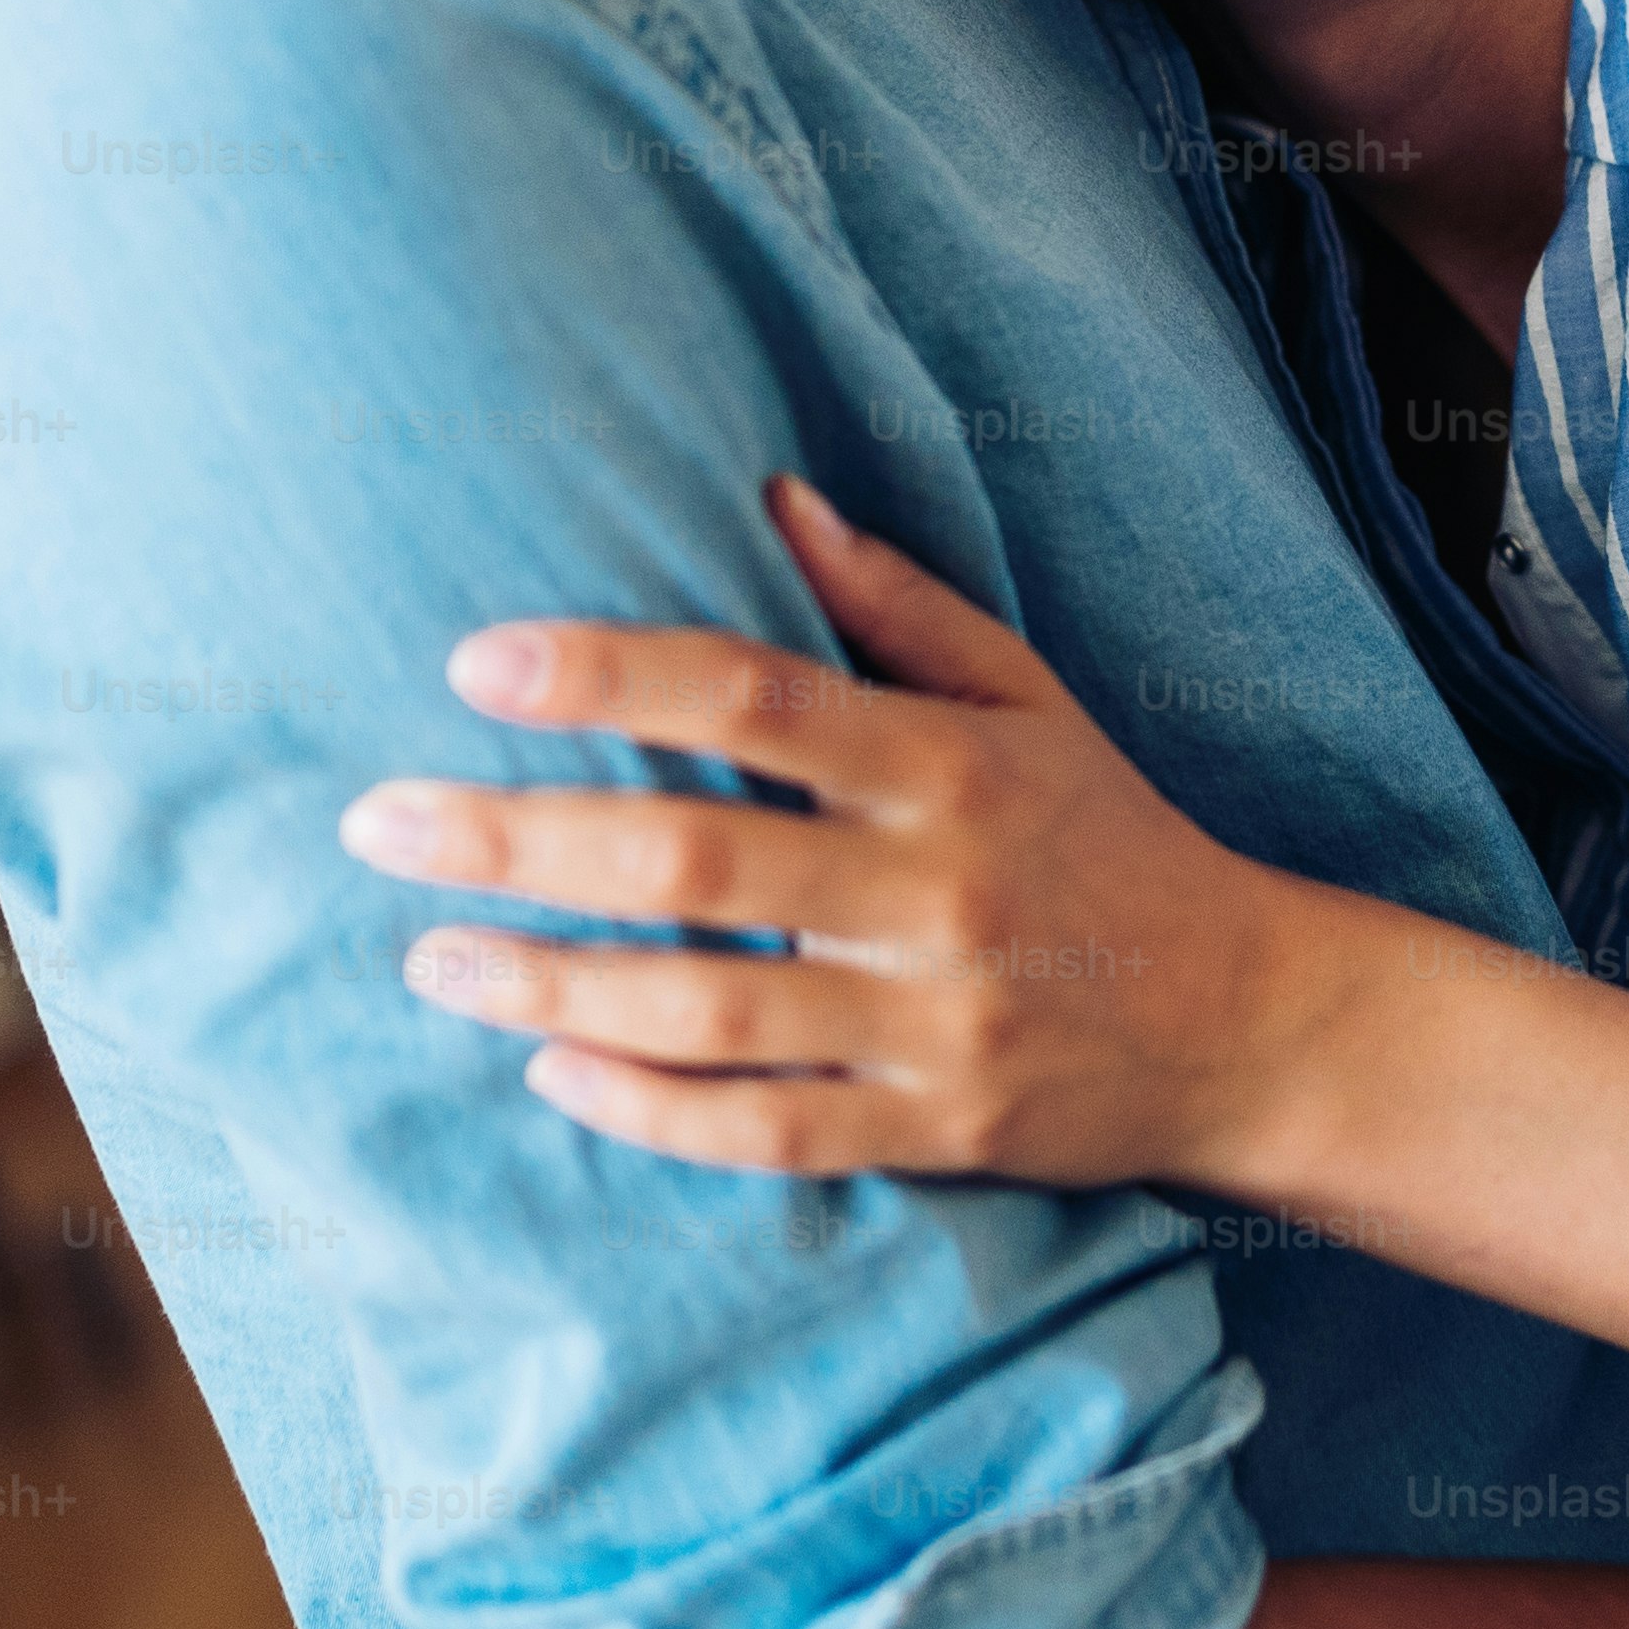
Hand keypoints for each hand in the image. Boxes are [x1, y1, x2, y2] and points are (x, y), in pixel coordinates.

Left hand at [346, 478, 1338, 1184]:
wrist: (1250, 1019)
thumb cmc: (1111, 834)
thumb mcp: (1032, 696)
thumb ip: (897, 605)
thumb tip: (769, 497)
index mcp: (948, 763)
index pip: (756, 698)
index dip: (611, 676)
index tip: (477, 662)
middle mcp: (936, 889)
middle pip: (694, 861)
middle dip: (521, 838)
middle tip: (378, 821)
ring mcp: (932, 1021)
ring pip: (707, 1009)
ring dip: (548, 985)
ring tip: (429, 954)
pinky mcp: (933, 1131)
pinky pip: (764, 1132)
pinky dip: (647, 1108)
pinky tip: (549, 1073)